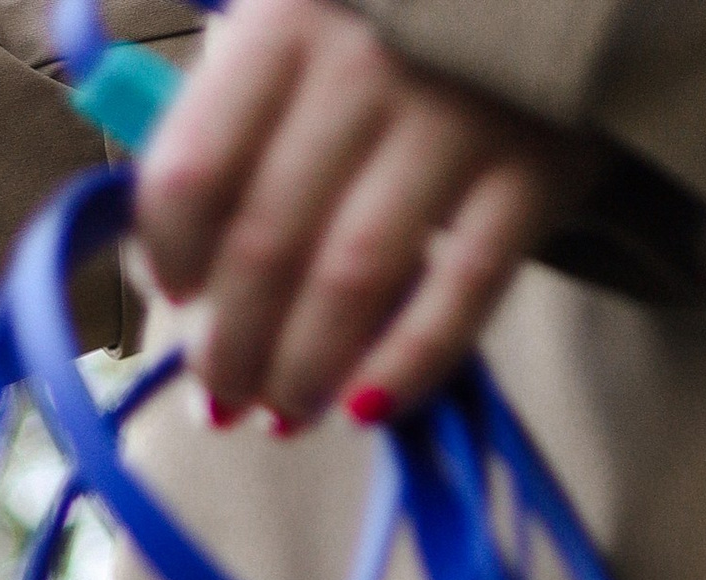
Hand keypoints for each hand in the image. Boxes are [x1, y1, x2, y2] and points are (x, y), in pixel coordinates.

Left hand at [133, 0, 593, 424]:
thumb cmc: (393, 28)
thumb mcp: (300, 36)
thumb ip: (230, 128)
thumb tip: (167, 277)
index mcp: (286, 22)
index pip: (193, 170)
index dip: (171, 257)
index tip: (179, 297)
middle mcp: (367, 60)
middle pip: (267, 245)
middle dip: (233, 350)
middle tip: (225, 400)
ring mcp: (459, 113)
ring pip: (353, 281)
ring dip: (304, 373)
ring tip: (285, 414)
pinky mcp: (539, 165)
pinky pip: (463, 293)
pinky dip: (408, 367)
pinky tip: (369, 406)